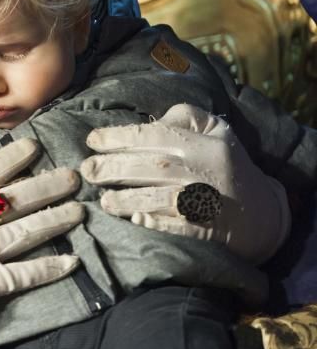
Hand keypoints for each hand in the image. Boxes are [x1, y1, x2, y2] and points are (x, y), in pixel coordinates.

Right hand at [0, 138, 82, 348]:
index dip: (10, 159)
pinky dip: (49, 269)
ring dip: (55, 220)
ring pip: (25, 231)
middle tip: (73, 176)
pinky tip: (73, 262)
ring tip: (80, 211)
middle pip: (14, 199)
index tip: (32, 145)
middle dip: (46, 186)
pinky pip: (23, 276)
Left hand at [81, 104, 289, 264]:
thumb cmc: (226, 165)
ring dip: (127, 199)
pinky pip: (176, 226)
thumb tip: (147, 121)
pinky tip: (134, 221)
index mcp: (205, 144)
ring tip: (102, 200)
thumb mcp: (215, 131)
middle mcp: (205, 171)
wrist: (261, 214)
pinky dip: (154, 223)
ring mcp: (207, 202)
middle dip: (113, 167)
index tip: (91, 140)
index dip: (119, 137)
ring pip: (160, 198)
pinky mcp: (208, 231)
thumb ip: (183, 117)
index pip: (155, 135)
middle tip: (86, 170)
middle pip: (152, 166)